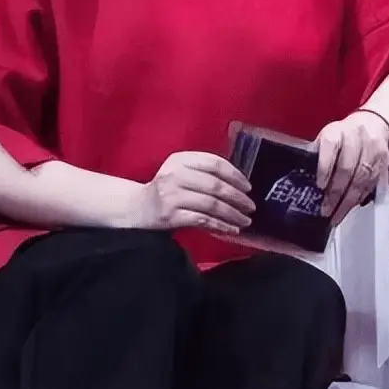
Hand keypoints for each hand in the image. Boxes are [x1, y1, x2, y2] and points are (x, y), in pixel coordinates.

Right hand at [133, 152, 254, 235]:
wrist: (137, 208)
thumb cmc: (166, 190)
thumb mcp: (180, 172)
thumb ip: (203, 173)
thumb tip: (240, 185)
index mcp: (180, 159)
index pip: (214, 163)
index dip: (235, 175)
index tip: (248, 187)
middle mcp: (175, 174)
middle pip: (215, 185)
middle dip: (237, 197)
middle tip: (251, 207)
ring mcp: (171, 195)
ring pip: (211, 204)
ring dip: (232, 214)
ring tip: (245, 220)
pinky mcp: (170, 215)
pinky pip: (202, 220)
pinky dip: (220, 225)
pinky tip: (231, 229)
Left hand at [315, 111, 388, 225]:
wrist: (375, 123)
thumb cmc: (344, 134)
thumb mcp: (327, 137)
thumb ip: (317, 154)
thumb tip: (306, 179)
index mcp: (336, 131)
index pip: (330, 147)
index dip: (325, 167)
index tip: (320, 186)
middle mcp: (355, 138)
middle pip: (346, 168)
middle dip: (335, 193)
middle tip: (326, 210)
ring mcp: (371, 149)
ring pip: (360, 179)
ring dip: (348, 201)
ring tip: (337, 215)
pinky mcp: (383, 161)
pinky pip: (371, 183)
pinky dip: (360, 197)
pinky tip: (350, 206)